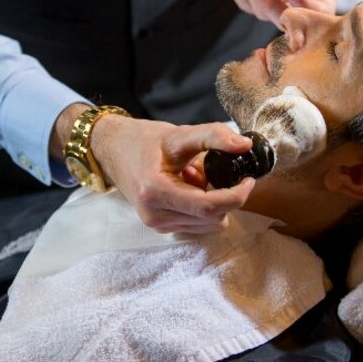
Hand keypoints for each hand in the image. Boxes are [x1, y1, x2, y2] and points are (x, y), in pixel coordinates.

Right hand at [90, 116, 256, 233]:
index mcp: (156, 192)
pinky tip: (187, 188)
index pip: (209, 207)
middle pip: (213, 218)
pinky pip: (198, 225)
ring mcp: (157, 225)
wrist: (114, 150)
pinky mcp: (160, 228)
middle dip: (223, 196)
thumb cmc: (145, 141)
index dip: (236, 195)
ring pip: (208, 225)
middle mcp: (155, 215)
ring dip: (212, 203)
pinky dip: (202, 208)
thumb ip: (213, 136)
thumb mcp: (180, 134)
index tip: (248, 179)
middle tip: (210, 170)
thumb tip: (245, 145)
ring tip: (193, 178)